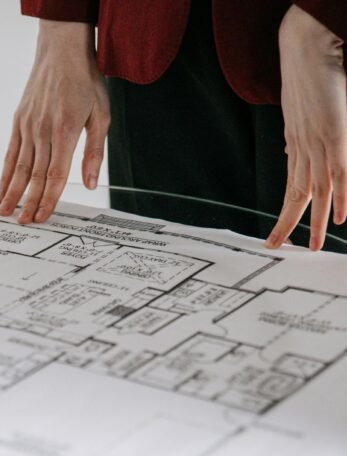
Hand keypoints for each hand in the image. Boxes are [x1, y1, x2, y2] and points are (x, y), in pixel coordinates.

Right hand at [0, 20, 109, 224]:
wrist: (62, 50)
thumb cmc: (85, 81)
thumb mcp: (101, 115)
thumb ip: (95, 153)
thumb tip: (90, 184)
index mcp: (66, 131)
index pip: (56, 175)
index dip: (49, 199)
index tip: (42, 217)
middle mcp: (44, 130)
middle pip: (36, 176)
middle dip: (29, 202)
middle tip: (23, 223)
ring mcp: (29, 125)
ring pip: (20, 167)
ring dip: (12, 192)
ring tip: (5, 212)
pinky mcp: (19, 121)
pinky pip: (11, 152)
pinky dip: (6, 172)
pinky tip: (1, 188)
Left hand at [266, 5, 346, 251]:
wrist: (305, 47)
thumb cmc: (306, 76)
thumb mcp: (299, 112)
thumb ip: (299, 136)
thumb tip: (292, 151)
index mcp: (295, 146)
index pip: (289, 189)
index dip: (285, 214)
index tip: (276, 235)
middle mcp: (303, 150)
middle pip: (297, 196)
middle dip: (290, 225)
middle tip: (282, 249)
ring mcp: (318, 144)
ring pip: (317, 191)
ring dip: (317, 221)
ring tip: (315, 245)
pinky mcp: (334, 134)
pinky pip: (338, 172)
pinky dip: (339, 196)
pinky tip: (338, 218)